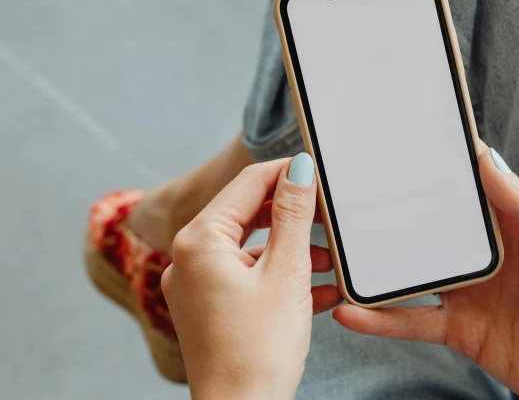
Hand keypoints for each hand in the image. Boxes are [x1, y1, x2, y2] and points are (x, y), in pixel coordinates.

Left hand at [162, 154, 341, 399]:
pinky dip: (280, 277)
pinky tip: (316, 290)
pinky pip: (248, 278)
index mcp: (199, 241)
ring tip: (328, 262)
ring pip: (251, 249)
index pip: (247, 184)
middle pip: (248, 215)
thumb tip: (299, 168)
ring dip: (292, 251)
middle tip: (328, 216)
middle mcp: (189, 259)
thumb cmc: (259, 349)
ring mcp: (197, 286)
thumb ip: (293, 214)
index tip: (317, 168)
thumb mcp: (286, 271)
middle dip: (292, 216)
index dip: (285, 172)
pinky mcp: (210, 309)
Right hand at [333, 145, 518, 398]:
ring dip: (373, 265)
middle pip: (426, 225)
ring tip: (332, 251)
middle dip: (388, 210)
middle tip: (345, 195)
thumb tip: (488, 160)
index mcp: (512, 223)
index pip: (466, 185)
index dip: (435, 164)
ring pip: (409, 272)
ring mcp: (467, 292)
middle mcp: (483, 254)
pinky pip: (411, 321)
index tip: (396, 143)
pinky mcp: (460, 330)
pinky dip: (380, 319)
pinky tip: (351, 312)